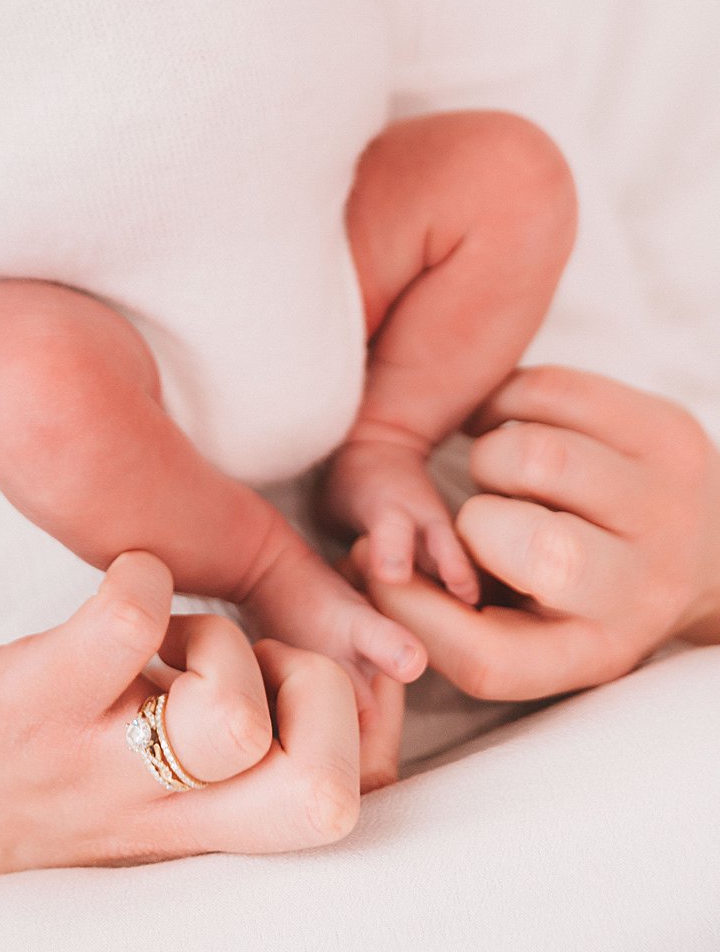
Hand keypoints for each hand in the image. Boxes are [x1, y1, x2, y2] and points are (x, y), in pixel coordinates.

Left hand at [0, 555, 368, 951]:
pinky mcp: (30, 704)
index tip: (304, 671)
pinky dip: (140, 579)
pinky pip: (123, 629)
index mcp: (197, 824)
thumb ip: (216, 749)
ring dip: (224, 640)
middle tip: (255, 657)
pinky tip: (119, 582)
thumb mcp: (138, 789)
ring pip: (236, 721)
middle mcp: (162, 810)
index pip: (345, 804)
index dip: (364, 724)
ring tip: (171, 631)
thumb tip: (301, 657)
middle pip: (324, 794)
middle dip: (326, 697)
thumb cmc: (13, 789)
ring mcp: (97, 760)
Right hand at [350, 366, 719, 701]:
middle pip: (540, 553)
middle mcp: (642, 589)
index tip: (384, 566)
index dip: (414, 613)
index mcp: (592, 651)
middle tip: (481, 510)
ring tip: (501, 466)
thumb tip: (365, 565)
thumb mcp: (524, 626)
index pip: (489, 661)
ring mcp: (668, 506)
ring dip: (493, 450)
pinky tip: (516, 419)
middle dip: (475, 518)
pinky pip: (557, 391)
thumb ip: (444, 613)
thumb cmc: (577, 580)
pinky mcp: (670, 432)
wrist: (701, 542)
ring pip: (541, 457)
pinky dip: (510, 397)